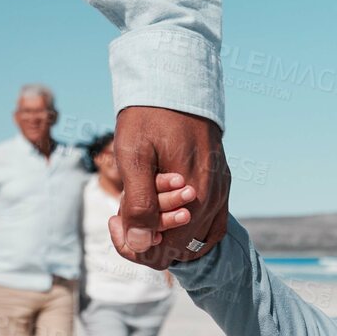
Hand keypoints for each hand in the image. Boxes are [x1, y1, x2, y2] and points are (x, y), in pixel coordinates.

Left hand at [113, 106, 230, 268]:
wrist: (176, 85)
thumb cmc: (148, 118)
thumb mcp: (133, 157)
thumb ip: (139, 203)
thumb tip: (140, 244)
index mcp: (193, 197)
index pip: (163, 250)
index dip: (133, 245)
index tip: (114, 220)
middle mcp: (213, 200)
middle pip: (178, 249)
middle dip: (146, 239)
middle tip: (121, 214)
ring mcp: (221, 193)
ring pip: (196, 240)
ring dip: (166, 234)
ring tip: (141, 210)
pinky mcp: (223, 184)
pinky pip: (212, 225)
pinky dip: (190, 232)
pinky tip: (168, 218)